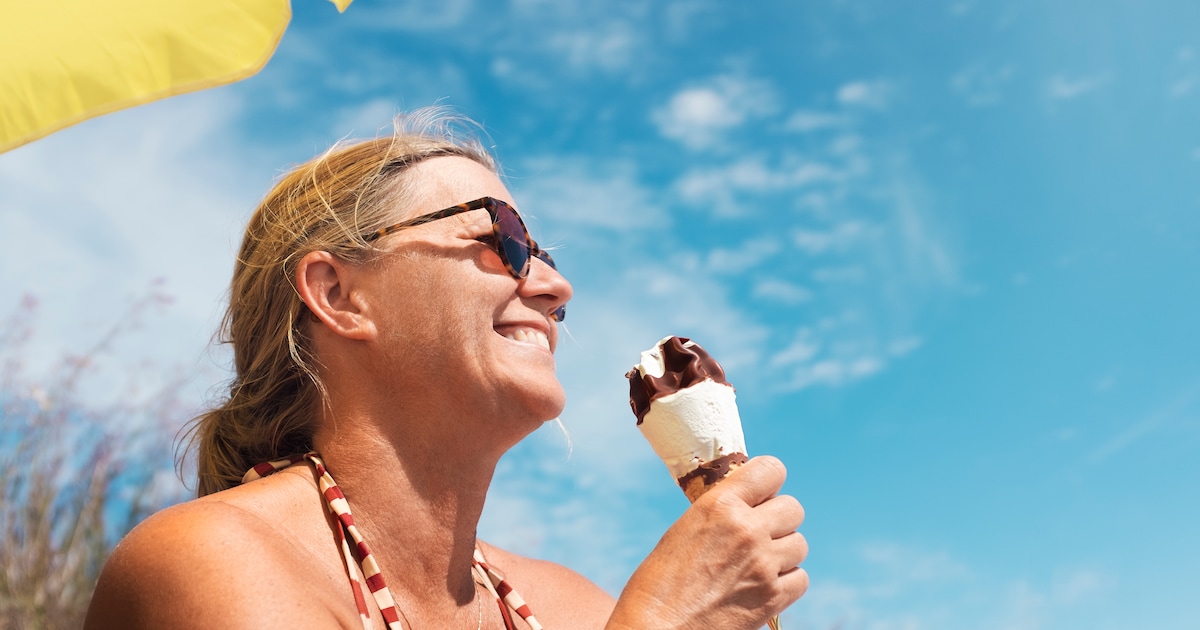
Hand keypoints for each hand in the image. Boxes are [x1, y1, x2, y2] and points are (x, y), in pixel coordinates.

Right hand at [607, 456, 808, 629]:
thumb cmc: (659, 583)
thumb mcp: (685, 530)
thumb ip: (721, 512)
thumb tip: (751, 503)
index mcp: (720, 504)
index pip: (772, 470)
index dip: (769, 482)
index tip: (760, 495)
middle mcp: (747, 529)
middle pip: (793, 509)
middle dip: (778, 519)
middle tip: (758, 534)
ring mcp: (764, 564)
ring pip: (800, 544)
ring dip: (783, 552)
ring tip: (757, 564)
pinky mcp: (773, 598)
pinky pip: (801, 578)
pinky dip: (787, 582)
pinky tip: (762, 585)